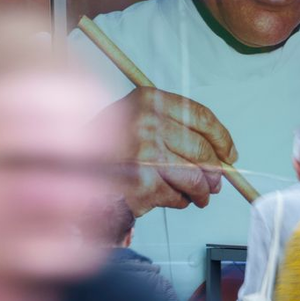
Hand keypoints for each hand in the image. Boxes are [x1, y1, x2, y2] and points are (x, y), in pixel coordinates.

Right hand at [115, 87, 236, 214]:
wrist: (69, 167)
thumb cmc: (108, 144)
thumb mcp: (138, 116)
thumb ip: (173, 126)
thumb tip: (218, 152)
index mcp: (151, 99)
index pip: (201, 116)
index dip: (222, 137)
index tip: (230, 153)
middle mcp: (148, 123)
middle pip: (201, 149)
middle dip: (215, 170)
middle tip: (218, 182)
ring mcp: (144, 154)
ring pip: (193, 176)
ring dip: (202, 190)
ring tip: (202, 195)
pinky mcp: (140, 183)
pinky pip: (174, 195)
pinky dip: (180, 201)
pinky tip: (176, 199)